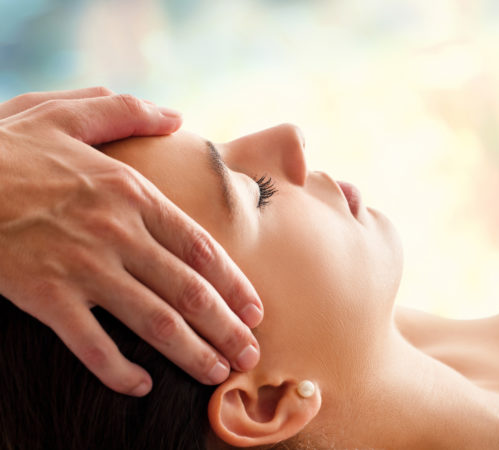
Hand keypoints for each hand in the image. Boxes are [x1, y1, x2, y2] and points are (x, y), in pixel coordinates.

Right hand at [0, 88, 262, 395]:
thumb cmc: (8, 148)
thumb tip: (176, 116)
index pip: (201, 248)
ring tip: (217, 373)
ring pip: (154, 321)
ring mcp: (82, 268)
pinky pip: (91, 345)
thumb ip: (126, 112)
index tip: (256, 311)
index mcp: (131, 194)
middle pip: (189, 291)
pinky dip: (119, 370)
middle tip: (250, 355)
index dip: (235, 284)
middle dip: (226, 328)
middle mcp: (117, 234)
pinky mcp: (44, 297)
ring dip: (191, 352)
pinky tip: (142, 386)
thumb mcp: (69, 114)